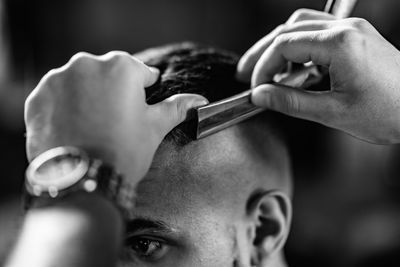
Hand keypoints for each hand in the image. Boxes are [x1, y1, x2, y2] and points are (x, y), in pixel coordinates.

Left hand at [25, 51, 207, 180]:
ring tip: (93, 127)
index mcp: (121, 67)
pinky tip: (73, 128)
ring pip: (80, 83)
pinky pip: (56, 97)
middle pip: (107, 75)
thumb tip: (201, 101)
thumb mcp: (155, 127)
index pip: (140, 72)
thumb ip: (178, 107)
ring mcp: (58, 80)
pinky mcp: (38, 98)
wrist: (83, 182)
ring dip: (87, 98)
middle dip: (113, 93)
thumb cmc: (124, 151)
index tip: (139, 106)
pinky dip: (64, 108)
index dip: (143, 91)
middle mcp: (86, 64)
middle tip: (116, 122)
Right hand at [237, 9, 399, 143]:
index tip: (256, 88)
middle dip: (263, 52)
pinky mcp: (356, 37)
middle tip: (246, 73)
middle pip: (288, 29)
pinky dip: (299, 47)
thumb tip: (261, 95)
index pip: (284, 45)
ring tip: (268, 70)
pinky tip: (295, 68)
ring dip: (280, 46)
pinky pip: (318, 32)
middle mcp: (346, 29)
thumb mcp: (333, 113)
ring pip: (302, 25)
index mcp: (340, 44)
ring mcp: (352, 30)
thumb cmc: (391, 112)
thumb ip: (291, 102)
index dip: (263, 67)